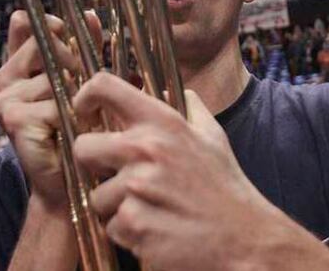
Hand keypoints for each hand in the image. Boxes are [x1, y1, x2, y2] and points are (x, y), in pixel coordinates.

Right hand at [0, 9, 101, 210]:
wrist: (71, 178)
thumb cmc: (80, 125)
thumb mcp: (84, 79)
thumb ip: (83, 46)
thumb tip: (88, 14)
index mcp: (14, 67)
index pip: (28, 22)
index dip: (56, 28)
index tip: (74, 43)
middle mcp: (2, 80)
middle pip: (47, 42)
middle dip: (76, 64)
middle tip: (80, 95)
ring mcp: (4, 99)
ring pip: (58, 73)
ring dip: (79, 96)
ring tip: (78, 118)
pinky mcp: (14, 119)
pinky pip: (58, 102)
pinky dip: (75, 117)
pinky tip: (70, 133)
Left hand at [73, 73, 274, 270]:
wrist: (246, 240)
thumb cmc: (226, 186)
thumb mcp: (212, 136)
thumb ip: (189, 107)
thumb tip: (167, 89)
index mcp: (162, 122)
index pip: (105, 87)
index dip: (85, 96)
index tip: (85, 111)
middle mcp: (145, 148)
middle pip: (82, 147)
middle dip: (94, 164)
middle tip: (117, 175)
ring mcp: (137, 187)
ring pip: (96, 196)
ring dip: (115, 206)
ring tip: (150, 208)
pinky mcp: (134, 225)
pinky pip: (111, 227)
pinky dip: (128, 232)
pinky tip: (155, 229)